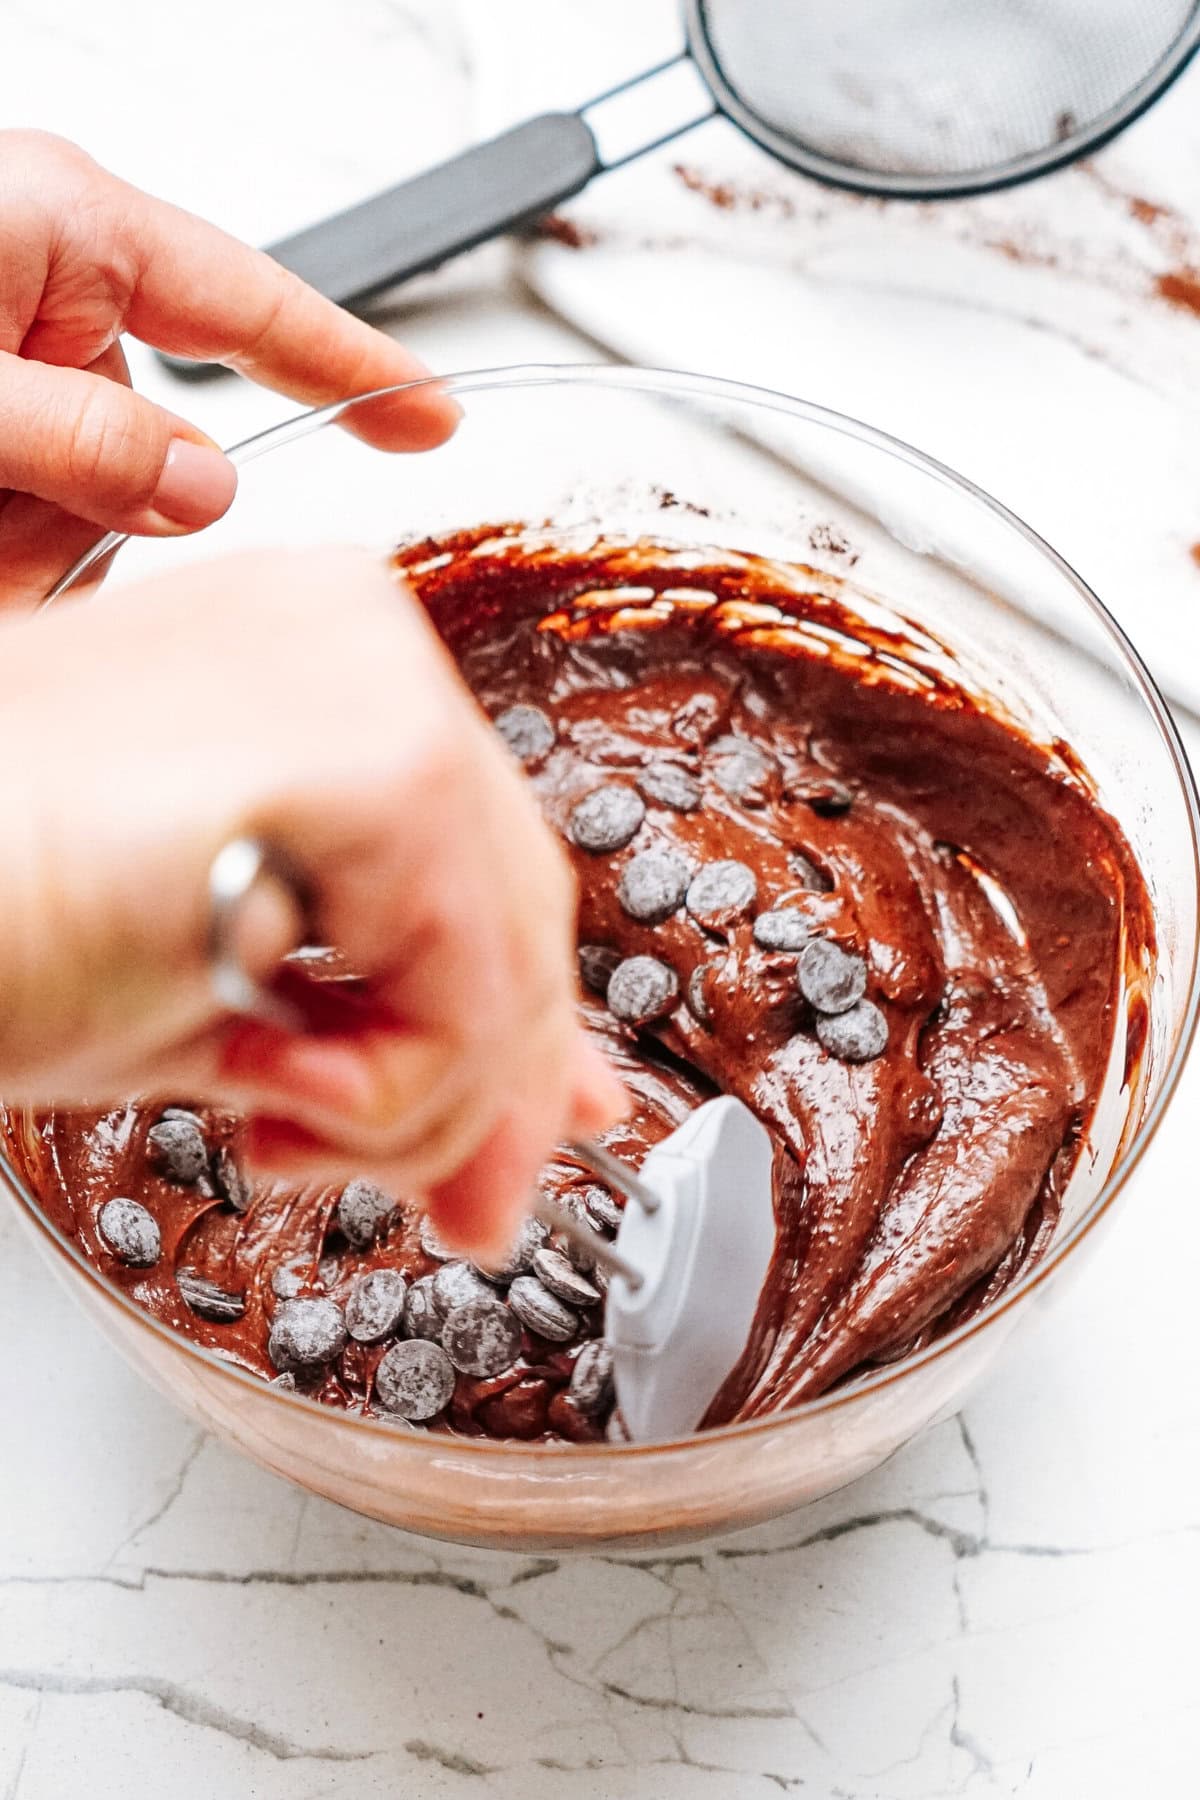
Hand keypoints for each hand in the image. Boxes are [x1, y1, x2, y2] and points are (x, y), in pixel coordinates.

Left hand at [0, 131, 457, 608]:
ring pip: (97, 508)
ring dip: (35, 544)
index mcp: (73, 233)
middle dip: (103, 516)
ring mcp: (21, 363)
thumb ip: (84, 438)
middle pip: (163, 451)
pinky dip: (9, 552)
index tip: (438, 414)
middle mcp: (55, 294)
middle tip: (16, 514)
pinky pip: (41, 526)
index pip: (261, 309)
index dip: (360, 369)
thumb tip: (204, 489)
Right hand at [0, 549, 623, 1255]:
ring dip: (420, 1108)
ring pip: (509, 953)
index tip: (498, 1142)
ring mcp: (367, 676)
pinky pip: (469, 980)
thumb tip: (566, 1098)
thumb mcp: (244, 991)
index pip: (484, 853)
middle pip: (519, 902)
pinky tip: (273, 1098)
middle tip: (455, 1205)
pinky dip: (394, 1095)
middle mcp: (356, 633)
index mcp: (318, 655)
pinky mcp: (368, 761)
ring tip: (287, 1132)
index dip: (504, 1022)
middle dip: (493, 1087)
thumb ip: (411, 1019)